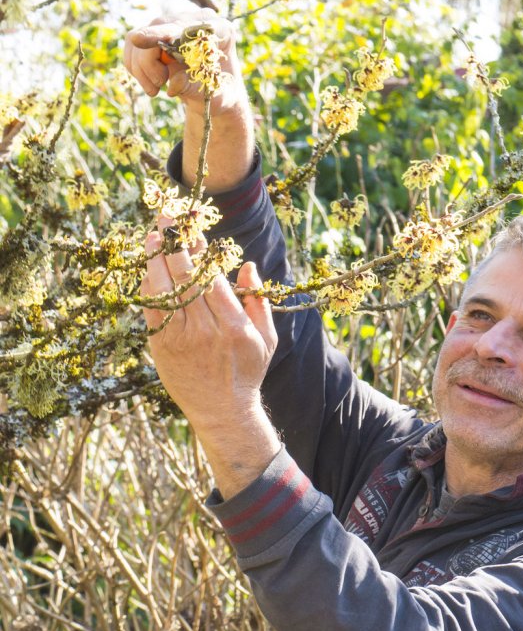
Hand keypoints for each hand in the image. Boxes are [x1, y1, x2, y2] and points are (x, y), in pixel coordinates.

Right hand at [123, 0, 246, 116]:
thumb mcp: (214, 95)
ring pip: (139, 36)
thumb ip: (194, 87)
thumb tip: (172, 84)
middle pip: (159, 28)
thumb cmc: (222, 93)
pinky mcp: (156, 33)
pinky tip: (150, 83)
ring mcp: (173, 23)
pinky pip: (133, 45)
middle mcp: (194, 19)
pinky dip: (135, 67)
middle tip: (158, 85)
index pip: (187, 26)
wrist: (217, 94)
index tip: (139, 40)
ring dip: (141, 68)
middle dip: (150, 61)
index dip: (162, 33)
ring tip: (155, 89)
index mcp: (219, 28)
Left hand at [143, 227, 280, 496]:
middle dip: (174, 244)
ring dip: (156, 260)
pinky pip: (152, 310)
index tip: (193, 228)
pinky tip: (148, 269)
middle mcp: (206, 331)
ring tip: (154, 236)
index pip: (212, 277)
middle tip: (167, 218)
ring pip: (165, 290)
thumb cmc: (246, 372)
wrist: (223, 412)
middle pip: (186, 277)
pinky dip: (148, 287)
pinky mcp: (162, 347)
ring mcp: (181, 339)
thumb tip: (248, 265)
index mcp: (235, 326)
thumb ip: (258, 301)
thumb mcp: (266, 339)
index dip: (200, 250)